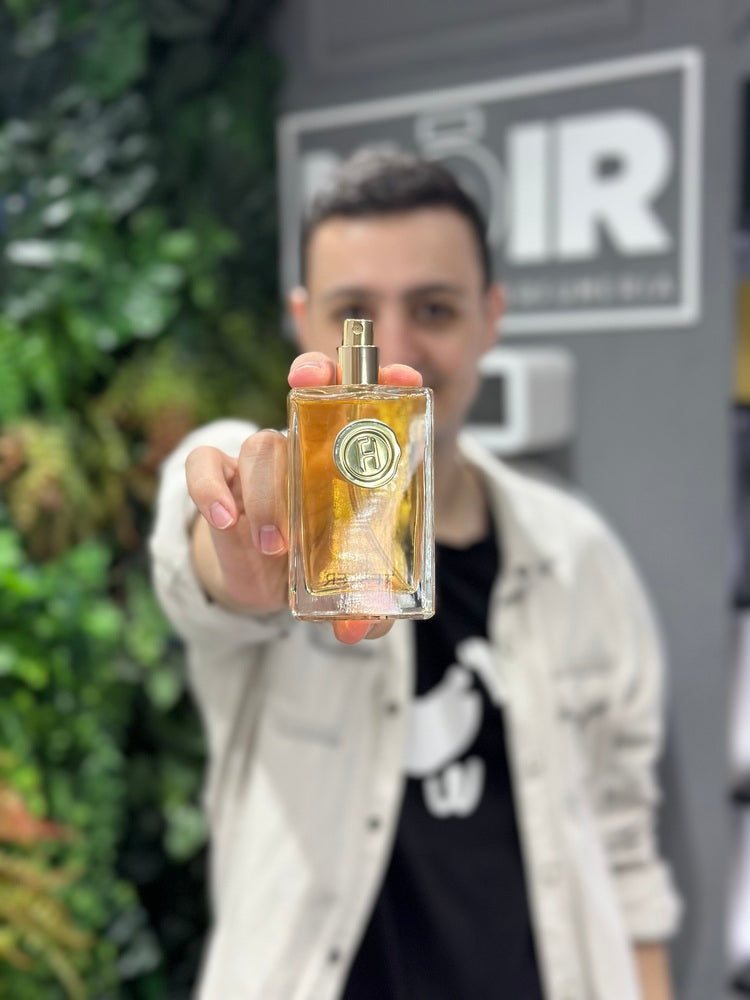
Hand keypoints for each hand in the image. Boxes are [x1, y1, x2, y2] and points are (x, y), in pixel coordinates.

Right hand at [185, 352, 421, 643]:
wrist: (265, 581)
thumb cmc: (320, 567)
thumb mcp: (351, 590)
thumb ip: (366, 609)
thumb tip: (356, 628)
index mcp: (353, 462)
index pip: (373, 406)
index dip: (384, 382)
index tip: (397, 377)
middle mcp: (309, 449)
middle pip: (312, 393)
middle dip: (315, 373)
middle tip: (310, 381)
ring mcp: (263, 461)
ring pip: (264, 445)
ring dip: (269, 493)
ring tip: (277, 546)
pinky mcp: (220, 479)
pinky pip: (206, 465)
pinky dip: (212, 489)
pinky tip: (226, 521)